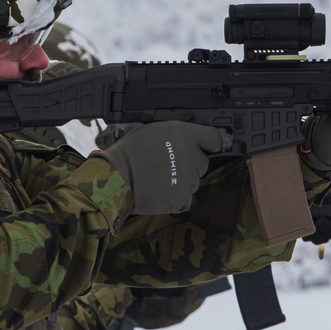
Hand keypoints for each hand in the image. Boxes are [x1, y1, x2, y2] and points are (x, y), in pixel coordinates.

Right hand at [94, 121, 222, 215]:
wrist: (116, 177)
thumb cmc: (130, 152)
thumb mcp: (154, 131)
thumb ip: (177, 135)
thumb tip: (189, 141)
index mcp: (184, 134)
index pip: (214, 137)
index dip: (211, 142)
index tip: (210, 146)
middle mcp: (191, 155)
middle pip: (203, 162)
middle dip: (190, 164)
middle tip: (170, 165)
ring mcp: (188, 179)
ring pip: (193, 181)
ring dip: (182, 181)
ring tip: (160, 178)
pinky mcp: (182, 199)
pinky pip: (185, 199)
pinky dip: (175, 198)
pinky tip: (160, 191)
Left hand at [303, 216, 330, 244]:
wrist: (317, 179)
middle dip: (329, 230)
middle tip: (322, 220)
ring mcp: (324, 228)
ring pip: (322, 239)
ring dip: (318, 233)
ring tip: (313, 220)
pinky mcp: (311, 227)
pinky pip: (310, 237)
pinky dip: (307, 233)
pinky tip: (305, 226)